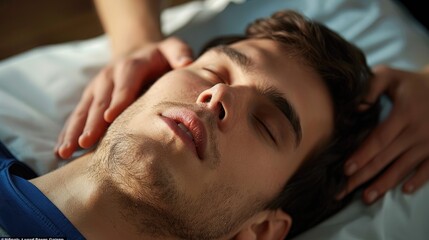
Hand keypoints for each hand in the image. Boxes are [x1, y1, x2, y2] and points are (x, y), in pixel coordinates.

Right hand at [55, 37, 192, 158]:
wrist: (137, 51)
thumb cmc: (159, 56)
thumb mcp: (172, 48)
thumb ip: (179, 54)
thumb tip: (186, 62)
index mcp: (131, 66)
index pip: (124, 83)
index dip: (117, 99)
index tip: (110, 118)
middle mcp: (109, 76)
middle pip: (99, 100)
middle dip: (92, 122)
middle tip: (84, 143)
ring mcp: (97, 87)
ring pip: (83, 110)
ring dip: (73, 130)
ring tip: (64, 152)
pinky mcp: (90, 97)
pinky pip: (77, 115)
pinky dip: (68, 132)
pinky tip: (62, 151)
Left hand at [337, 65, 428, 203]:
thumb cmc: (412, 83)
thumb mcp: (391, 75)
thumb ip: (371, 86)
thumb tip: (356, 107)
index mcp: (403, 114)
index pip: (379, 139)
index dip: (362, 155)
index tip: (346, 169)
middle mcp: (416, 132)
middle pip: (386, 158)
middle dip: (364, 176)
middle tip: (345, 190)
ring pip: (404, 168)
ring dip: (385, 184)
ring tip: (367, 198)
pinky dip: (418, 181)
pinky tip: (404, 191)